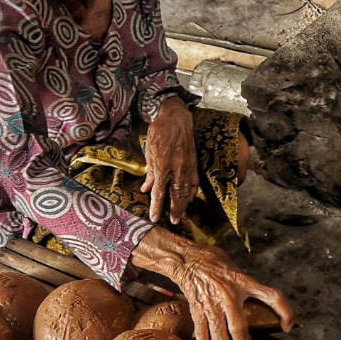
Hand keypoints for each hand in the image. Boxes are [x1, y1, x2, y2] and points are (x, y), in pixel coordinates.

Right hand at [133, 227, 298, 339]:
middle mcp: (230, 295)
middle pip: (241, 330)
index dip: (286, 313)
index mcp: (244, 282)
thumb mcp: (236, 270)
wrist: (187, 259)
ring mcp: (213, 304)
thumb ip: (247, 285)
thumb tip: (258, 300)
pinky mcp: (198, 309)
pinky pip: (202, 335)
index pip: (274, 297)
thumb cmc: (213, 262)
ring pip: (221, 338)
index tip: (289, 326)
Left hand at [141, 96, 198, 225]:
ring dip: (184, 204)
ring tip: (181, 215)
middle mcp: (176, 168)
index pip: (158, 192)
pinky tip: (190, 198)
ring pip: (186, 190)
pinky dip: (193, 191)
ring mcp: (187, 166)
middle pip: (176, 195)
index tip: (154, 217)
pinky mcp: (193, 162)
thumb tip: (146, 188)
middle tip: (174, 221)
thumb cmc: (159, 132)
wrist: (175, 118)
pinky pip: (194, 181)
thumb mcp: (149, 151)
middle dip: (174, 210)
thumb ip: (149, 172)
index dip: (156, 206)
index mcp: (162, 166)